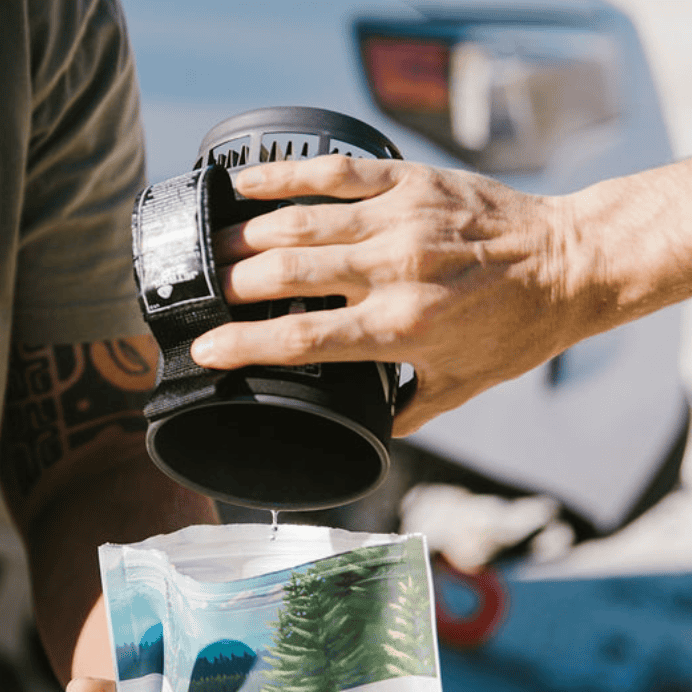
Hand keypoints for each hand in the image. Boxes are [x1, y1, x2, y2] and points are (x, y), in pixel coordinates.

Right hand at [191, 155, 574, 434]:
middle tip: (204, 298)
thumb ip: (399, 415)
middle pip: (285, 274)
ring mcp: (399, 219)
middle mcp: (394, 269)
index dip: (241, 347)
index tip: (205, 353)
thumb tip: (355, 435)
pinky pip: (333, 172)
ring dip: (245, 236)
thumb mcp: (456, 389)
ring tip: (213, 250)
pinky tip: (244, 181)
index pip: (300, 338)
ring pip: (299, 221)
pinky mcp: (408, 182)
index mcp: (400, 326)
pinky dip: (283, 174)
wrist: (571, 262)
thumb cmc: (513, 331)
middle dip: (231, 287)